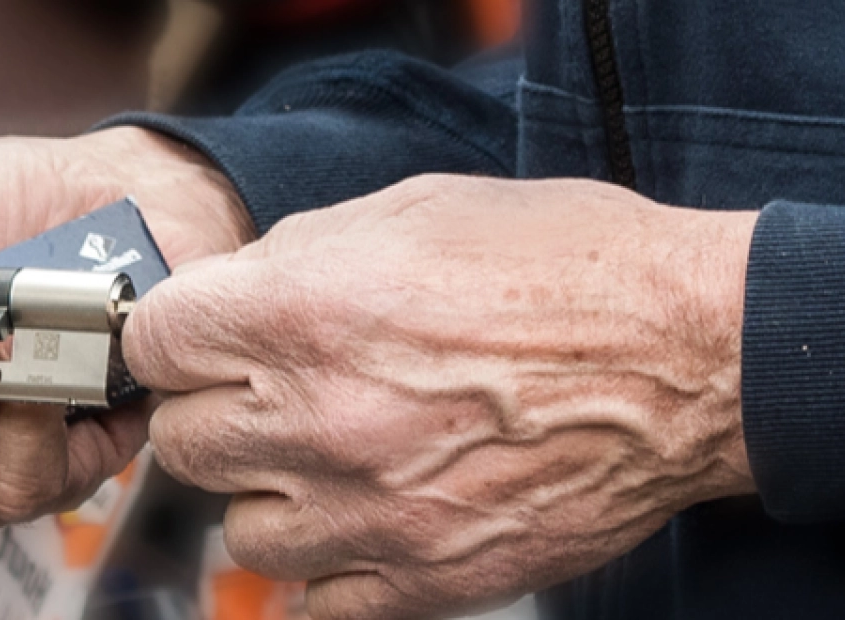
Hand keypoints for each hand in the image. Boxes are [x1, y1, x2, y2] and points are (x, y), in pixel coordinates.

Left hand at [124, 175, 758, 619]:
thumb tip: (238, 289)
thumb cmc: (574, 272)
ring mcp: (367, 513)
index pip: (152, 344)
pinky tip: (373, 517)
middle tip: (282, 393)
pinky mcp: (420, 581)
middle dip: (223, 411)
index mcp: (305, 312)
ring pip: (242, 529)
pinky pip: (313, 601)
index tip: (206, 339)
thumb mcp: (417, 211)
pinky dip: (331, 565)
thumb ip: (302, 254)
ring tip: (344, 456)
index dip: (182, 335)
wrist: (692, 359)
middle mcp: (320, 419)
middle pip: (183, 441)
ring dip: (278, 494)